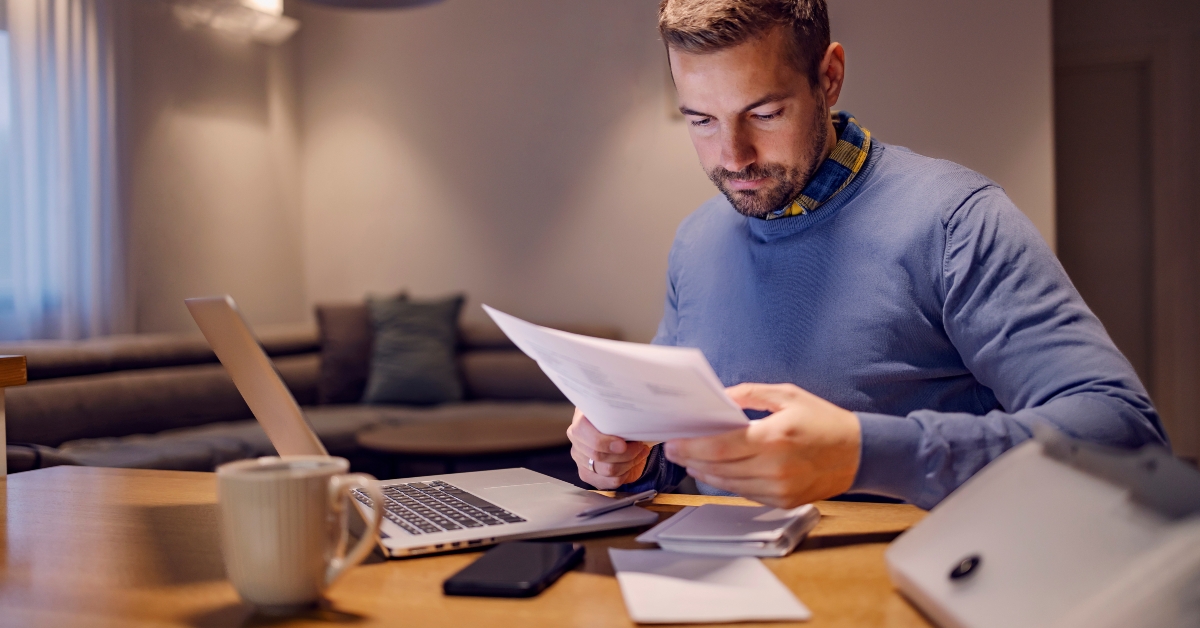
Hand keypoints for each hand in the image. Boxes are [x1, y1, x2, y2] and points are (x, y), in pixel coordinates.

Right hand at [566, 408, 651, 488]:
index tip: (623, 444)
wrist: (617, 430)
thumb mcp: (618, 411)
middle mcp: (576, 441)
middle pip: (598, 455)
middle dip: (625, 453)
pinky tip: (632, 464)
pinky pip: (609, 482)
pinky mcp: (587, 474)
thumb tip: (635, 420)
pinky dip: (625, 474)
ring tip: (640, 453)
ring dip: (629, 463)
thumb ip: (621, 414)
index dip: (604, 442)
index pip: (584, 433)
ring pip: (607, 470)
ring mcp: (580, 459)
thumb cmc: (618, 419)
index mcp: (581, 421)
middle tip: (640, 446)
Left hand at [664, 383, 860, 507]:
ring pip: (728, 484)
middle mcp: (775, 467)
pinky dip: (727, 483)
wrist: (859, 453)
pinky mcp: (783, 501)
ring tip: (690, 461)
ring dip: (705, 473)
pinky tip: (716, 472)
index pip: (720, 447)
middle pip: (719, 468)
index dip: (692, 446)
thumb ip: (750, 394)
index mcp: (774, 437)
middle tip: (674, 450)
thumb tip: (719, 398)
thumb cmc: (824, 420)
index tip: (673, 442)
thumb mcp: (788, 395)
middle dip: (691, 459)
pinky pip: (745, 493)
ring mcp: (779, 489)